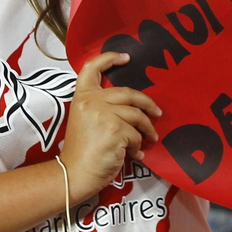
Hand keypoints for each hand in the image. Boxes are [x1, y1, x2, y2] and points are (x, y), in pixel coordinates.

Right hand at [59, 52, 161, 197]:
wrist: (74, 174)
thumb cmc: (82, 151)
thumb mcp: (85, 120)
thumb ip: (102, 107)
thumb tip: (134, 106)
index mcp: (82, 97)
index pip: (91, 68)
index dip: (109, 58)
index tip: (126, 57)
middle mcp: (91, 101)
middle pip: (128, 93)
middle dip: (147, 103)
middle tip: (158, 113)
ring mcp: (103, 115)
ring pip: (137, 116)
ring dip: (147, 129)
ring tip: (150, 139)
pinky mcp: (115, 130)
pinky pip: (136, 135)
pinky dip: (138, 146)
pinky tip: (134, 155)